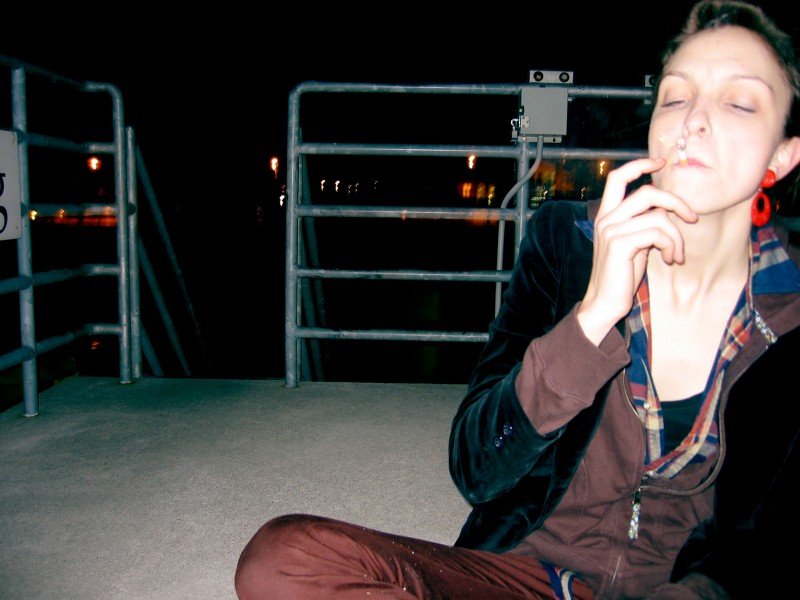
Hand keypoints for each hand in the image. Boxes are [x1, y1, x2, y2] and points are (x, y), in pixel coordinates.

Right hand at [576, 158, 697, 344]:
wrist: (604, 302)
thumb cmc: (621, 275)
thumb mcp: (634, 243)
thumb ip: (643, 223)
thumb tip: (667, 211)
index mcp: (606, 215)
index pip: (618, 177)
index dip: (640, 165)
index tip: (661, 163)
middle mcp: (606, 219)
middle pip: (647, 192)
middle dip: (676, 202)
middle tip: (692, 218)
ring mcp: (611, 231)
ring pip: (658, 216)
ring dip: (676, 236)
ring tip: (676, 254)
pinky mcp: (620, 244)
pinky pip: (657, 233)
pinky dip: (671, 245)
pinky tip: (669, 260)